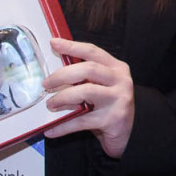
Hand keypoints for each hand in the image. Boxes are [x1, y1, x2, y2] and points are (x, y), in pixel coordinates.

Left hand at [43, 37, 135, 158]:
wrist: (128, 132)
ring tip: (50, 104)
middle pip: (89, 69)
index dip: (72, 46)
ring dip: (62, 97)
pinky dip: (63, 125)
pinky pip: (82, 120)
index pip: (93, 52)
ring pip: (86, 91)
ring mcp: (119, 99)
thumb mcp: (102, 86)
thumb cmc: (110, 106)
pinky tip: (52, 129)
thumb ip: (86, 77)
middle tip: (46, 83)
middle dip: (62, 75)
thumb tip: (56, 72)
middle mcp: (121, 81)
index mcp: (117, 68)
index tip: (54, 42)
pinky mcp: (113, 119)